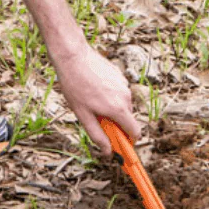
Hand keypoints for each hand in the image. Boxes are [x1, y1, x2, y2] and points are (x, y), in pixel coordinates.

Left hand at [51, 41, 139, 155]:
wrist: (73, 57)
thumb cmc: (75, 86)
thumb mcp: (82, 115)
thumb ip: (97, 135)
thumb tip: (108, 152)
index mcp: (118, 109)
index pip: (135, 132)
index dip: (129, 140)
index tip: (120, 143)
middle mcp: (126, 97)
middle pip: (128, 118)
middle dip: (115, 122)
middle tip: (95, 117)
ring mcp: (124, 84)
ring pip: (122, 104)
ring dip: (111, 107)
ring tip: (91, 99)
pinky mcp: (120, 75)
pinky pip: (118, 91)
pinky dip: (110, 94)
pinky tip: (94, 87)